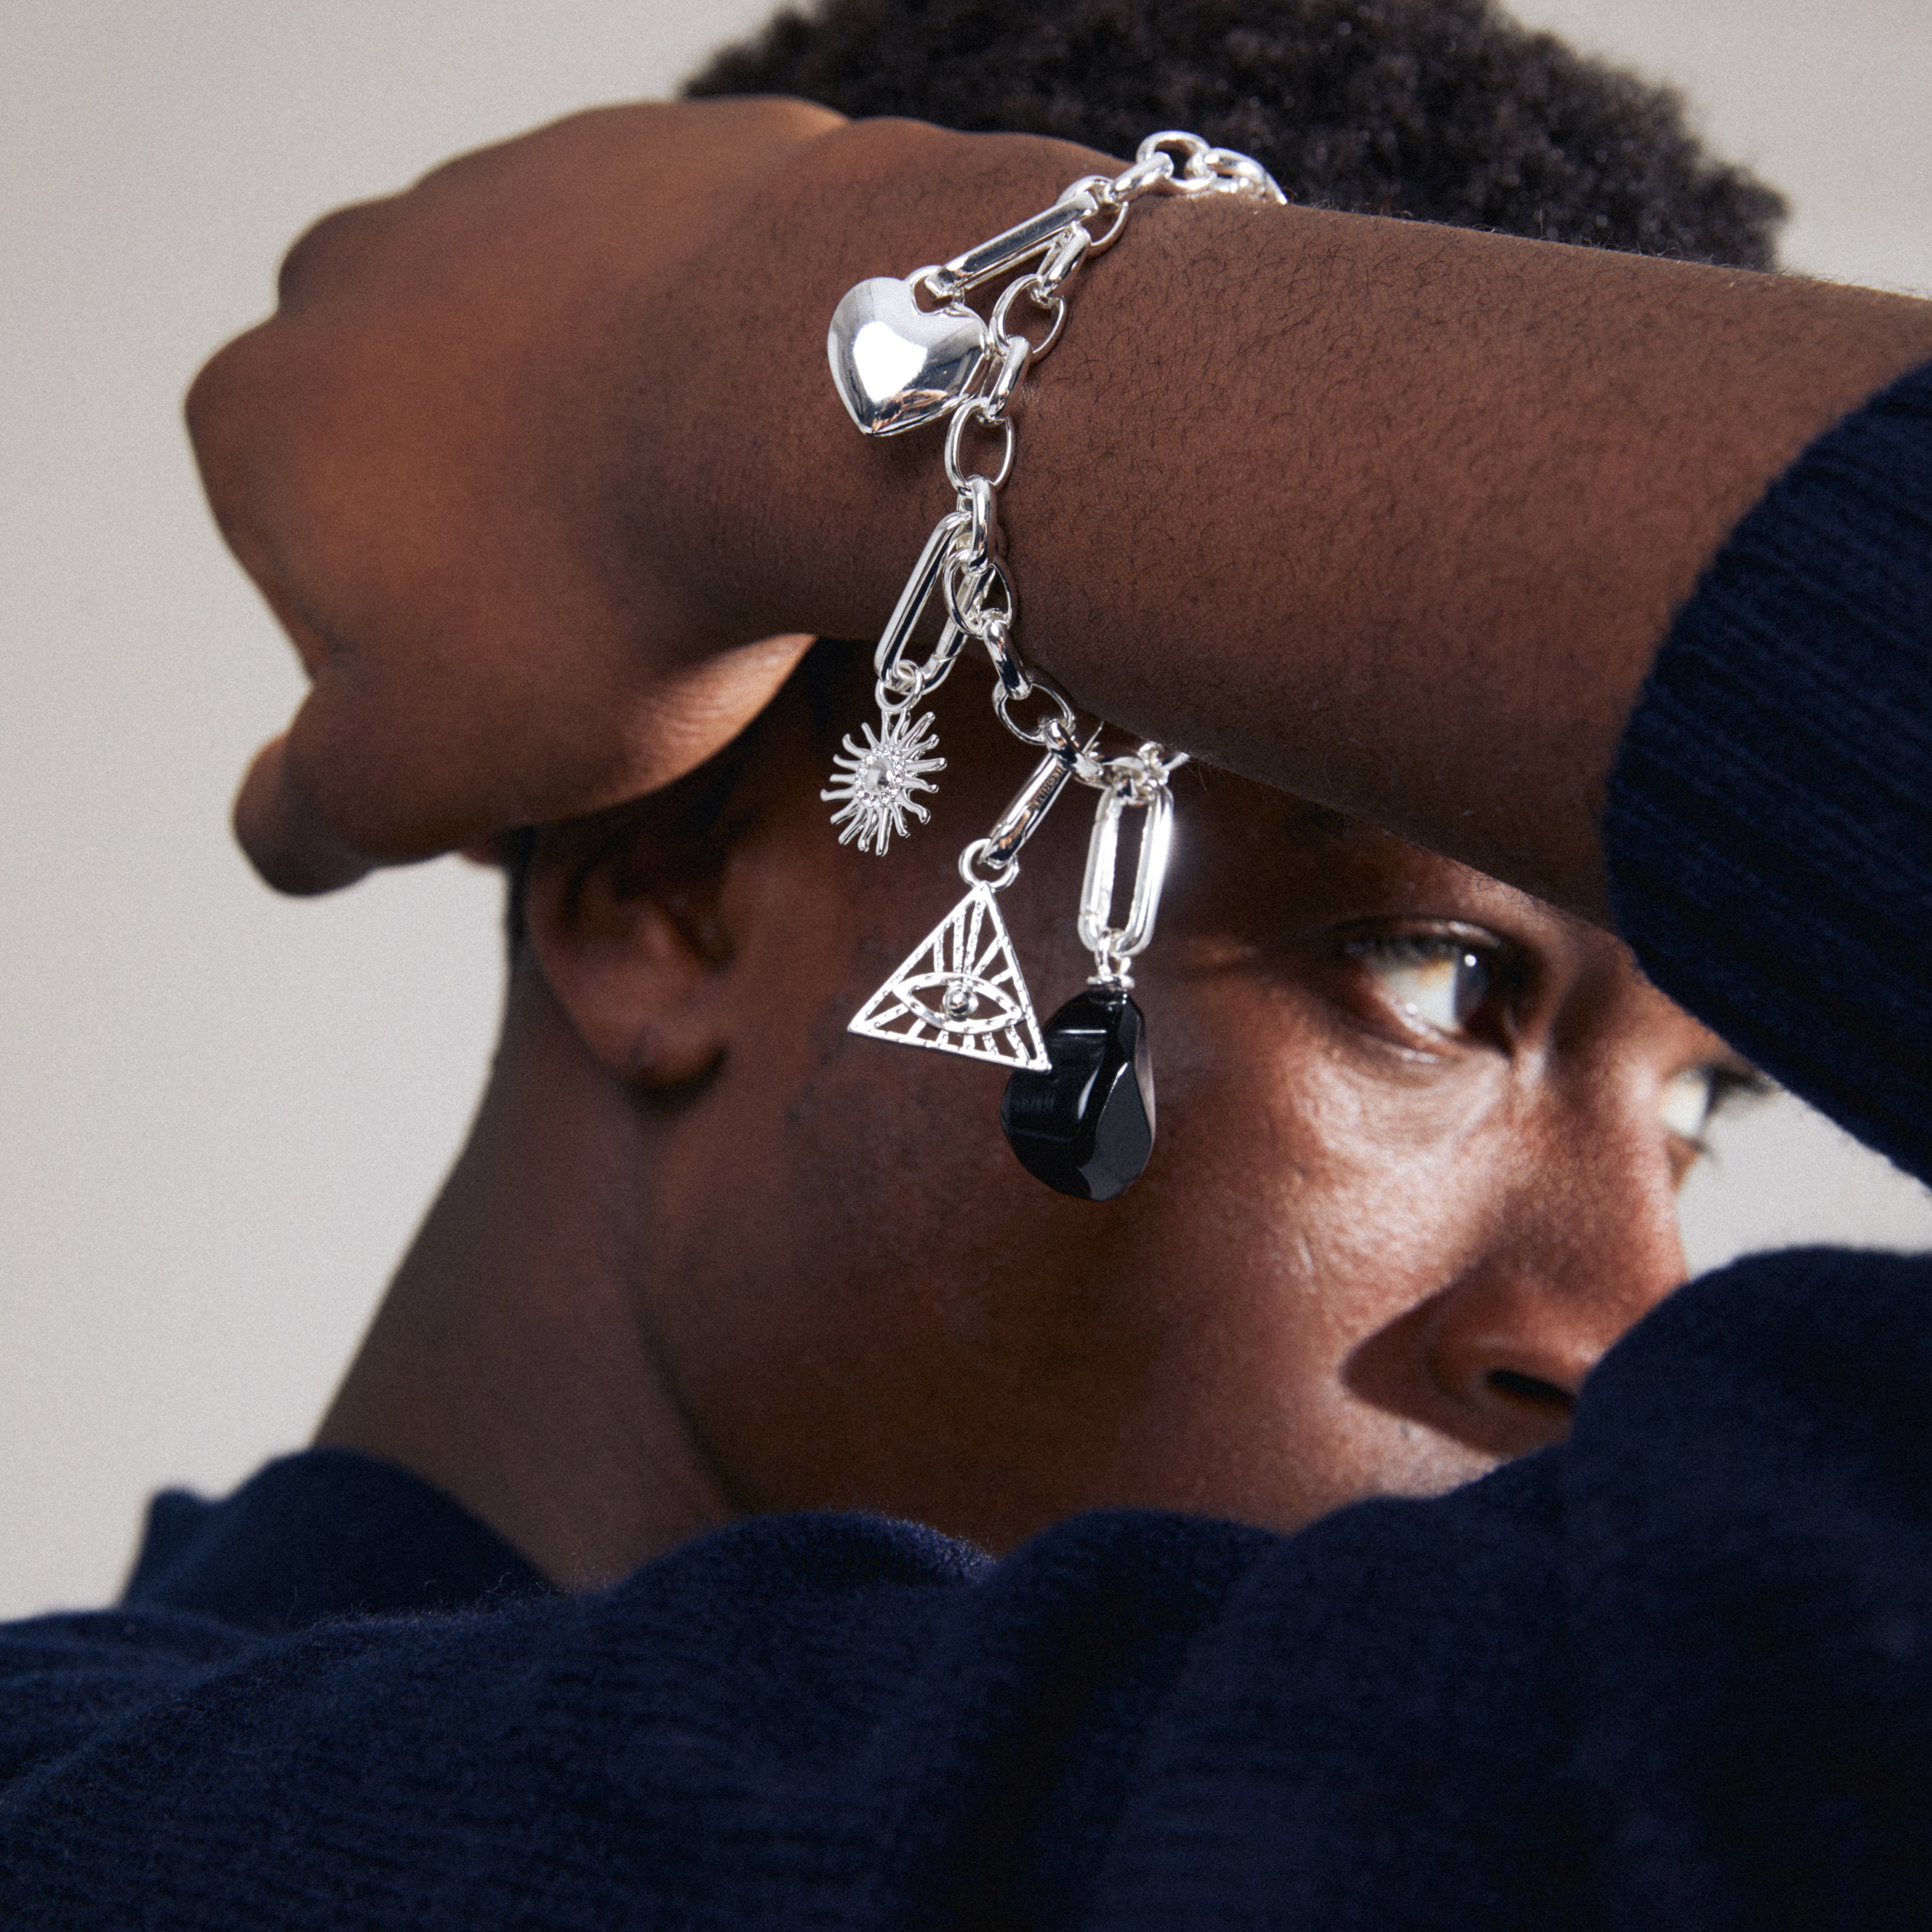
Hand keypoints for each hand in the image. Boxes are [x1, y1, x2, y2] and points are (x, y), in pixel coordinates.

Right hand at [190, 98, 849, 892]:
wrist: (802, 407)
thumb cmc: (597, 596)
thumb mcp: (419, 769)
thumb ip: (313, 814)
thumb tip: (282, 827)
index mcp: (255, 420)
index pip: (327, 614)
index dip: (438, 706)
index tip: (544, 758)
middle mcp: (349, 279)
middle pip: (427, 499)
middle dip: (510, 595)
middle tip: (638, 671)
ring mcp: (503, 199)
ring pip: (538, 405)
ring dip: (594, 493)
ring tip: (702, 568)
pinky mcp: (645, 171)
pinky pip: (651, 322)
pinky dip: (682, 397)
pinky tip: (744, 467)